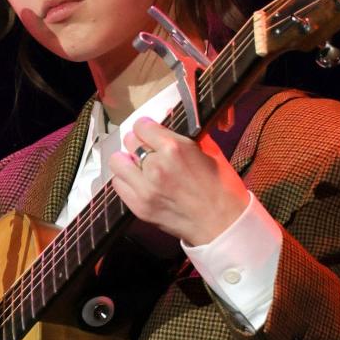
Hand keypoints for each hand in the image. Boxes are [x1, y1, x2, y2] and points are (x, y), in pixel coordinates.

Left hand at [109, 115, 250, 245]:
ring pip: (118, 163)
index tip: (149, 132)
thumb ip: (187, 134)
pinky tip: (137, 182)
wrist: (222, 223)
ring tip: (138, 166)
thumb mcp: (210, 152)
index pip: (142, 126)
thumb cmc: (221, 188)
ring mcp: (145, 188)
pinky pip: (118, 185)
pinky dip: (125, 181)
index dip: (146, 128)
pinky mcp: (139, 207)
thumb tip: (168, 116)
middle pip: (129, 142)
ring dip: (127, 162)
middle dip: (138, 143)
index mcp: (174, 148)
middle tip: (146, 149)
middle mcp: (156, 166)